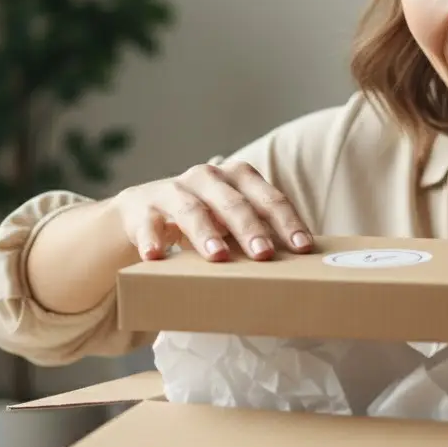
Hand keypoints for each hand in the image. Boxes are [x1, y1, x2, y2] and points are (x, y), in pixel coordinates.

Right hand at [113, 162, 312, 261]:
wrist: (143, 212)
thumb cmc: (206, 220)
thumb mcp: (233, 221)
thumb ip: (261, 234)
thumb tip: (306, 269)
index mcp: (239, 178)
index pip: (269, 199)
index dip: (287, 222)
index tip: (302, 249)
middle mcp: (207, 178)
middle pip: (234, 202)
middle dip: (251, 228)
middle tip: (264, 254)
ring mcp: (172, 190)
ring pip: (192, 209)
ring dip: (206, 233)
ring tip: (218, 257)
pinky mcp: (141, 209)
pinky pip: (147, 224)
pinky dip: (150, 238)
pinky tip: (154, 257)